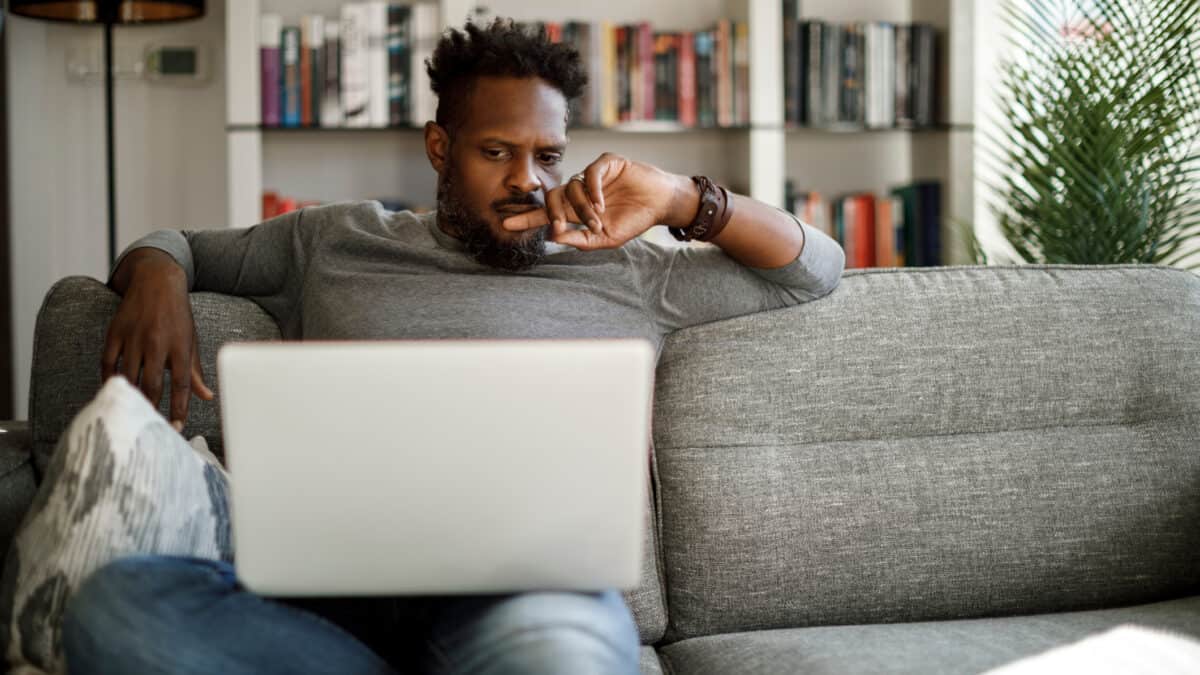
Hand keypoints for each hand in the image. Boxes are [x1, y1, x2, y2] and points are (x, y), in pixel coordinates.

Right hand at [102, 250, 213, 431]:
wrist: (157, 281)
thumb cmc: (177, 316)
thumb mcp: (191, 340)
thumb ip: (195, 371)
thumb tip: (207, 397)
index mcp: (180, 346)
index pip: (181, 385)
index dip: (179, 409)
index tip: (176, 427)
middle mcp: (157, 343)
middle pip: (153, 385)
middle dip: (152, 408)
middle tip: (151, 424)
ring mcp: (134, 337)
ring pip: (130, 376)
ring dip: (132, 397)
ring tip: (134, 412)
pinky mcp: (115, 332)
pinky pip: (108, 363)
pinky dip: (110, 380)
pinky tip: (116, 391)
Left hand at [501, 153, 690, 249]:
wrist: (660, 204)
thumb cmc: (634, 221)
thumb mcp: (607, 238)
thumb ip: (581, 240)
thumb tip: (554, 237)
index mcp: (576, 210)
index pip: (546, 213)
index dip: (527, 218)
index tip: (506, 224)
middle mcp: (580, 191)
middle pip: (552, 197)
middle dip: (552, 213)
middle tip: (559, 225)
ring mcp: (591, 176)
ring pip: (572, 188)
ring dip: (583, 208)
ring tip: (598, 220)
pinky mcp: (606, 163)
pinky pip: (589, 174)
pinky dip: (592, 190)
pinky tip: (601, 204)